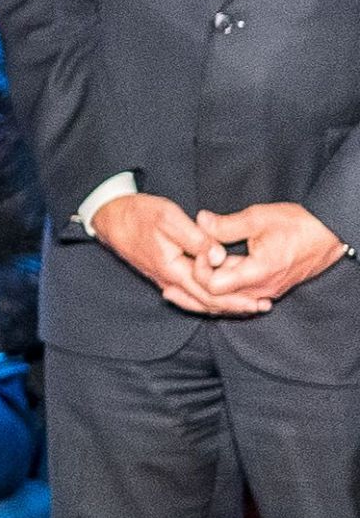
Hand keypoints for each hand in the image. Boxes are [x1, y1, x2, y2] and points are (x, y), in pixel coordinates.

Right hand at [92, 193, 265, 315]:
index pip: (209, 292)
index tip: (260, 295)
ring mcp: (165, 280)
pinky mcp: (165, 275)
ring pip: (197, 301)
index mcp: (173, 269)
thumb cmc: (138, 214)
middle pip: (206, 302)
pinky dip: (208, 298)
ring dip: (223, 305)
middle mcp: (169, 280)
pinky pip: (190, 294)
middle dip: (235, 306)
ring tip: (247, 306)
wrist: (110, 218)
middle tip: (262, 307)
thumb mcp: (169, 219)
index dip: (236, 297)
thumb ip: (197, 238)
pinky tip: (220, 295)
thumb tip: (221, 257)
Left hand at [194, 203, 346, 305]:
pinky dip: (225, 287)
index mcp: (258, 273)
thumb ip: (226, 225)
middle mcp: (262, 290)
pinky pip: (241, 296)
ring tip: (197, 269)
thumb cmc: (300, 225)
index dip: (200, 269)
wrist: (331, 235)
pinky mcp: (271, 290)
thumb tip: (200, 221)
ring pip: (229, 298)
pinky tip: (216, 272)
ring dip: (211, 285)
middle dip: (200, 281)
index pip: (213, 288)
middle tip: (186, 266)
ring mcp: (268, 292)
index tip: (201, 250)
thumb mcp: (259, 218)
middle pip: (218, 298)